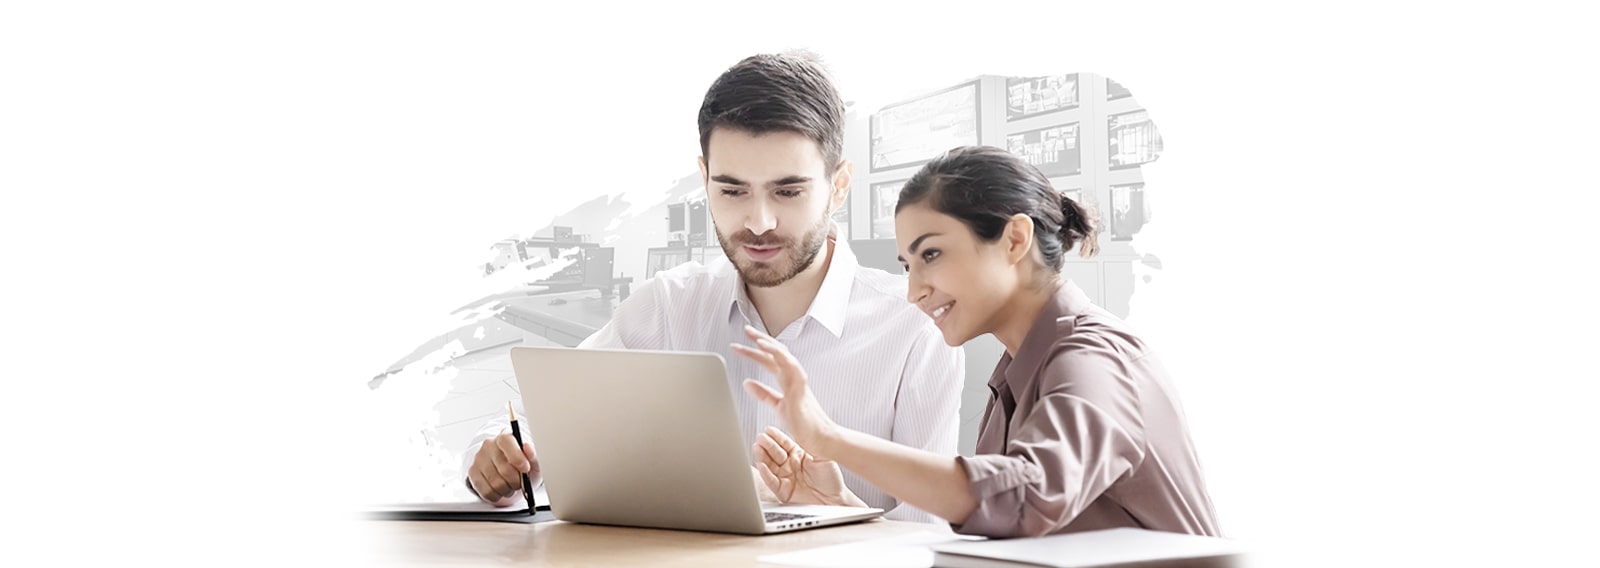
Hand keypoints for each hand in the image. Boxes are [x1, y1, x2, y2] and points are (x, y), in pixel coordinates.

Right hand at [467, 431, 538, 506]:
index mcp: (505, 436)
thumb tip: (528, 447)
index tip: (526, 469)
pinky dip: (497, 495)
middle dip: (517, 481)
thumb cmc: (523, 465)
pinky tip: (501, 490)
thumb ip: (533, 454)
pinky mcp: (473, 472)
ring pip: (496, 483)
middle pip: (504, 469)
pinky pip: (487, 491)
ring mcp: (479, 458)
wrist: (509, 471)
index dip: (517, 457)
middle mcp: (489, 445)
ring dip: (508, 490)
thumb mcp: (533, 460)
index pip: (507, 442)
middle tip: (520, 482)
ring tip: (511, 486)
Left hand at [732, 325, 840, 456]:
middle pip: (777, 353)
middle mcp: (794, 378)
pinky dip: (778, 355)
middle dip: (761, 340)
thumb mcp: (778, 406)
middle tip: (746, 329)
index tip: (741, 344)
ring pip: (784, 356)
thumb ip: (764, 394)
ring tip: (753, 337)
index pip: (771, 360)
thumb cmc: (805, 425)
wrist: (823, 440)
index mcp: (789, 381)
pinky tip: (766, 348)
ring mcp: (799, 383)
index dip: (757, 350)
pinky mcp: (801, 391)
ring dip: (769, 345)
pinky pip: (790, 368)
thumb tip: (746, 382)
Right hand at [752, 426, 863, 506]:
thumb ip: (811, 445)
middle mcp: (790, 465)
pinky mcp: (782, 490)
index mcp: (798, 455)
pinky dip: (765, 473)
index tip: (768, 430)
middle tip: (760, 437)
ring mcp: (785, 477)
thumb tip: (802, 431)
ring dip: (762, 456)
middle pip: (775, 453)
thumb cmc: (831, 479)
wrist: (834, 499)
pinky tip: (761, 465)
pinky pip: (771, 481)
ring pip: (770, 465)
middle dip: (767, 445)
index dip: (776, 437)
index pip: (784, 443)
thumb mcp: (823, 457)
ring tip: (757, 447)